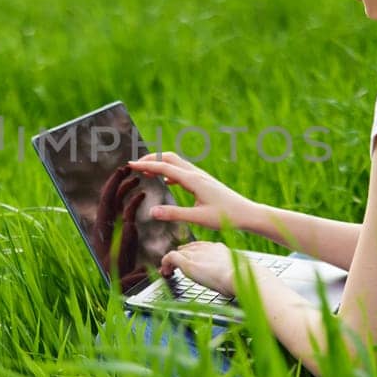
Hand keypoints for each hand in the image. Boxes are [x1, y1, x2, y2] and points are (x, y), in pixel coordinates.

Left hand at [92, 166, 146, 284]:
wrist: (119, 285)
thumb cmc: (119, 277)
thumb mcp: (123, 265)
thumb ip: (126, 249)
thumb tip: (130, 229)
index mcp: (104, 229)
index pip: (107, 201)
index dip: (113, 184)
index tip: (121, 170)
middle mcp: (107, 225)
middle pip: (111, 197)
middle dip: (118, 181)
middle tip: (129, 167)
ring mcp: (114, 226)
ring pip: (118, 202)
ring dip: (125, 188)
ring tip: (136, 177)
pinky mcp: (123, 230)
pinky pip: (127, 211)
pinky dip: (133, 201)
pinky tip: (142, 194)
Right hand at [125, 151, 257, 232]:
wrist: (247, 213)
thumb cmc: (226, 216)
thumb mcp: (198, 218)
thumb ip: (174, 214)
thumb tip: (151, 211)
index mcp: (193, 180)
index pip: (164, 168)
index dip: (146, 165)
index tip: (130, 165)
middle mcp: (196, 174)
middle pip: (169, 158)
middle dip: (151, 159)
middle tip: (134, 165)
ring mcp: (201, 176)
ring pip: (176, 163)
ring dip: (160, 164)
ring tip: (145, 172)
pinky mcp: (204, 182)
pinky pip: (183, 172)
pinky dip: (170, 172)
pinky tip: (166, 182)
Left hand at [160, 240, 238, 296]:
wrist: (239, 275)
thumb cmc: (241, 279)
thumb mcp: (236, 273)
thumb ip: (229, 273)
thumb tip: (230, 284)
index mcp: (219, 249)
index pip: (201, 246)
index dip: (192, 252)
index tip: (188, 259)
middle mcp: (206, 248)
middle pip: (187, 248)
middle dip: (180, 256)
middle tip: (174, 267)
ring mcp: (196, 254)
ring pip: (177, 252)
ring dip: (171, 262)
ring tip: (167, 272)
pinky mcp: (188, 262)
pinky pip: (170, 257)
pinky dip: (165, 264)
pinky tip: (165, 273)